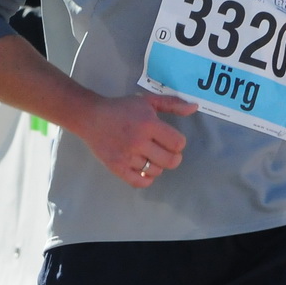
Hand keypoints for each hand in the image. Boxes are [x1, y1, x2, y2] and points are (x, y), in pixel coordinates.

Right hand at [71, 92, 199, 187]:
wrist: (90, 117)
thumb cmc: (121, 108)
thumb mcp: (147, 102)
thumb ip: (172, 104)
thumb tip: (194, 108)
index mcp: (148, 124)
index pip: (178, 143)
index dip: (178, 143)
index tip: (170, 139)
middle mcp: (139, 141)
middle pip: (170, 161)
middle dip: (173, 157)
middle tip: (165, 151)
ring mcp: (127, 156)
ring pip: (156, 171)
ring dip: (156, 165)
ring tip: (149, 156)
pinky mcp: (116, 167)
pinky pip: (140, 182)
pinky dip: (146, 179)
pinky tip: (143, 169)